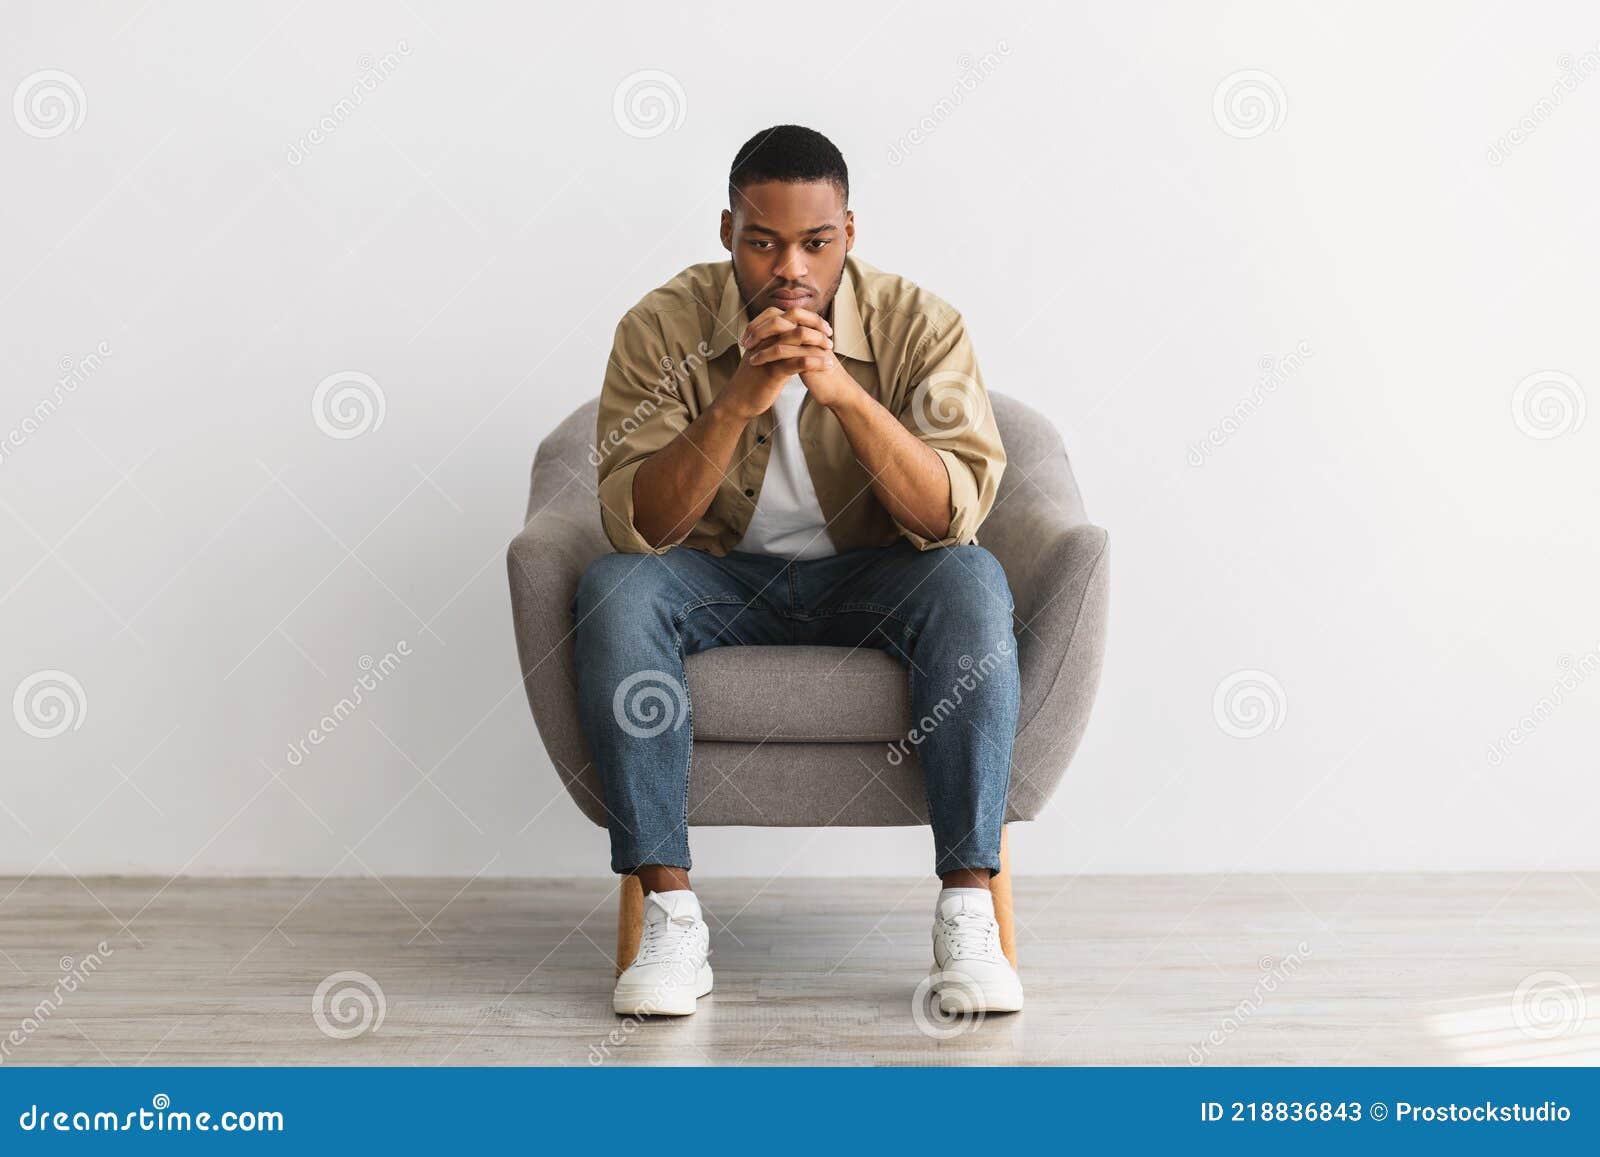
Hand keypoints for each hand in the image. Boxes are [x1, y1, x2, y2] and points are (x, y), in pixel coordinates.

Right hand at [716, 307, 835, 420]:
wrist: (738, 400)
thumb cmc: (753, 378)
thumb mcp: (764, 354)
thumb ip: (776, 342)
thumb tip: (795, 334)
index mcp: (765, 332)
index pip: (790, 313)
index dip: (810, 317)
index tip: (823, 327)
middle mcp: (766, 337)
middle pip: (795, 318)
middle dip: (816, 324)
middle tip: (829, 335)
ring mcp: (769, 352)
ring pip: (798, 336)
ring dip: (818, 341)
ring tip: (830, 349)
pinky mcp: (773, 370)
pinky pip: (799, 361)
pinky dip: (816, 361)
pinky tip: (827, 365)